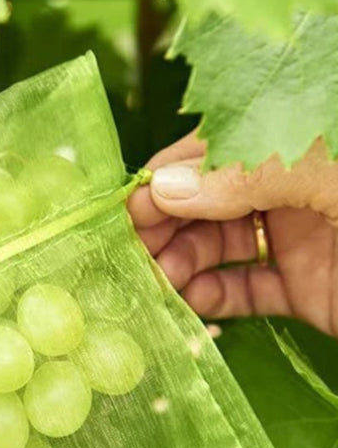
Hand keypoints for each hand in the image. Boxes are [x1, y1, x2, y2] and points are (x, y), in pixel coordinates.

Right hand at [128, 132, 337, 337]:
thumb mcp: (327, 176)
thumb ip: (248, 176)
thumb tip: (163, 187)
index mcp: (293, 144)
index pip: (210, 152)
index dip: (165, 178)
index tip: (129, 210)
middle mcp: (286, 189)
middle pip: (204, 201)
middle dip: (162, 227)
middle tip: (131, 254)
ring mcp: (295, 239)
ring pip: (216, 247)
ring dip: (178, 264)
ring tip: (158, 282)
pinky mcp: (304, 289)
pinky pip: (245, 290)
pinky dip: (211, 298)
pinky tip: (188, 302)